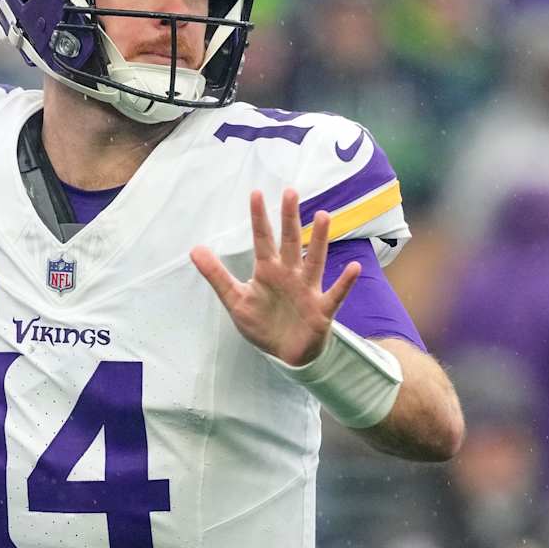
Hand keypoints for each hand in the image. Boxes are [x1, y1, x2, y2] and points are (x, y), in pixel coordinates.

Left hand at [191, 188, 359, 366]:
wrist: (284, 354)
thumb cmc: (263, 323)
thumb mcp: (235, 300)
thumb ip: (216, 275)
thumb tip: (194, 249)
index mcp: (268, 270)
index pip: (263, 239)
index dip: (259, 218)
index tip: (255, 193)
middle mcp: (290, 274)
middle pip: (290, 242)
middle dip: (289, 218)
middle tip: (290, 192)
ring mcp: (307, 289)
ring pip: (314, 260)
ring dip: (319, 240)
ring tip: (323, 217)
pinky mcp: (322, 309)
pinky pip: (336, 294)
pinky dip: (345, 282)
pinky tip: (354, 268)